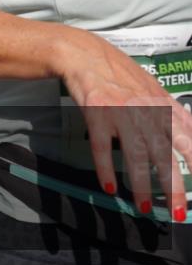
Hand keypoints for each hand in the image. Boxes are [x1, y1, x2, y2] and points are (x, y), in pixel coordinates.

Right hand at [58, 29, 191, 221]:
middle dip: (173, 184)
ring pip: (134, 154)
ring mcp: (120, 113)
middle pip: (163, 152)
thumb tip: (191, 129)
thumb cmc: (118, 71)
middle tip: (177, 210)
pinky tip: (109, 186)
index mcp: (161, 104)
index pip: (186, 136)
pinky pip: (102, 147)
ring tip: (145, 207)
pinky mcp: (96, 114)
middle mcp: (144, 110)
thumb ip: (172, 109)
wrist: (84, 54)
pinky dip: (105, 168)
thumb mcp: (153, 86)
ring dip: (141, 184)